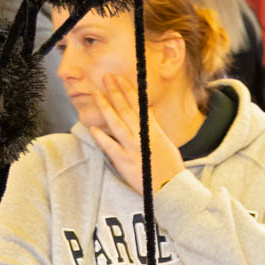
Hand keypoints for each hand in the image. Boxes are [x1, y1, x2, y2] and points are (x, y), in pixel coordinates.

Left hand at [85, 73, 186, 194]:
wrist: (171, 187)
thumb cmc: (170, 166)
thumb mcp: (165, 142)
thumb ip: (154, 126)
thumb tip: (149, 112)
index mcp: (153, 130)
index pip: (139, 105)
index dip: (128, 89)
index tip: (120, 78)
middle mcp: (142, 136)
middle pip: (126, 109)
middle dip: (115, 91)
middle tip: (106, 77)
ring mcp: (132, 148)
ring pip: (116, 123)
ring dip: (106, 107)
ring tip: (97, 94)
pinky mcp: (124, 161)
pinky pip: (110, 146)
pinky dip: (101, 137)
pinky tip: (93, 128)